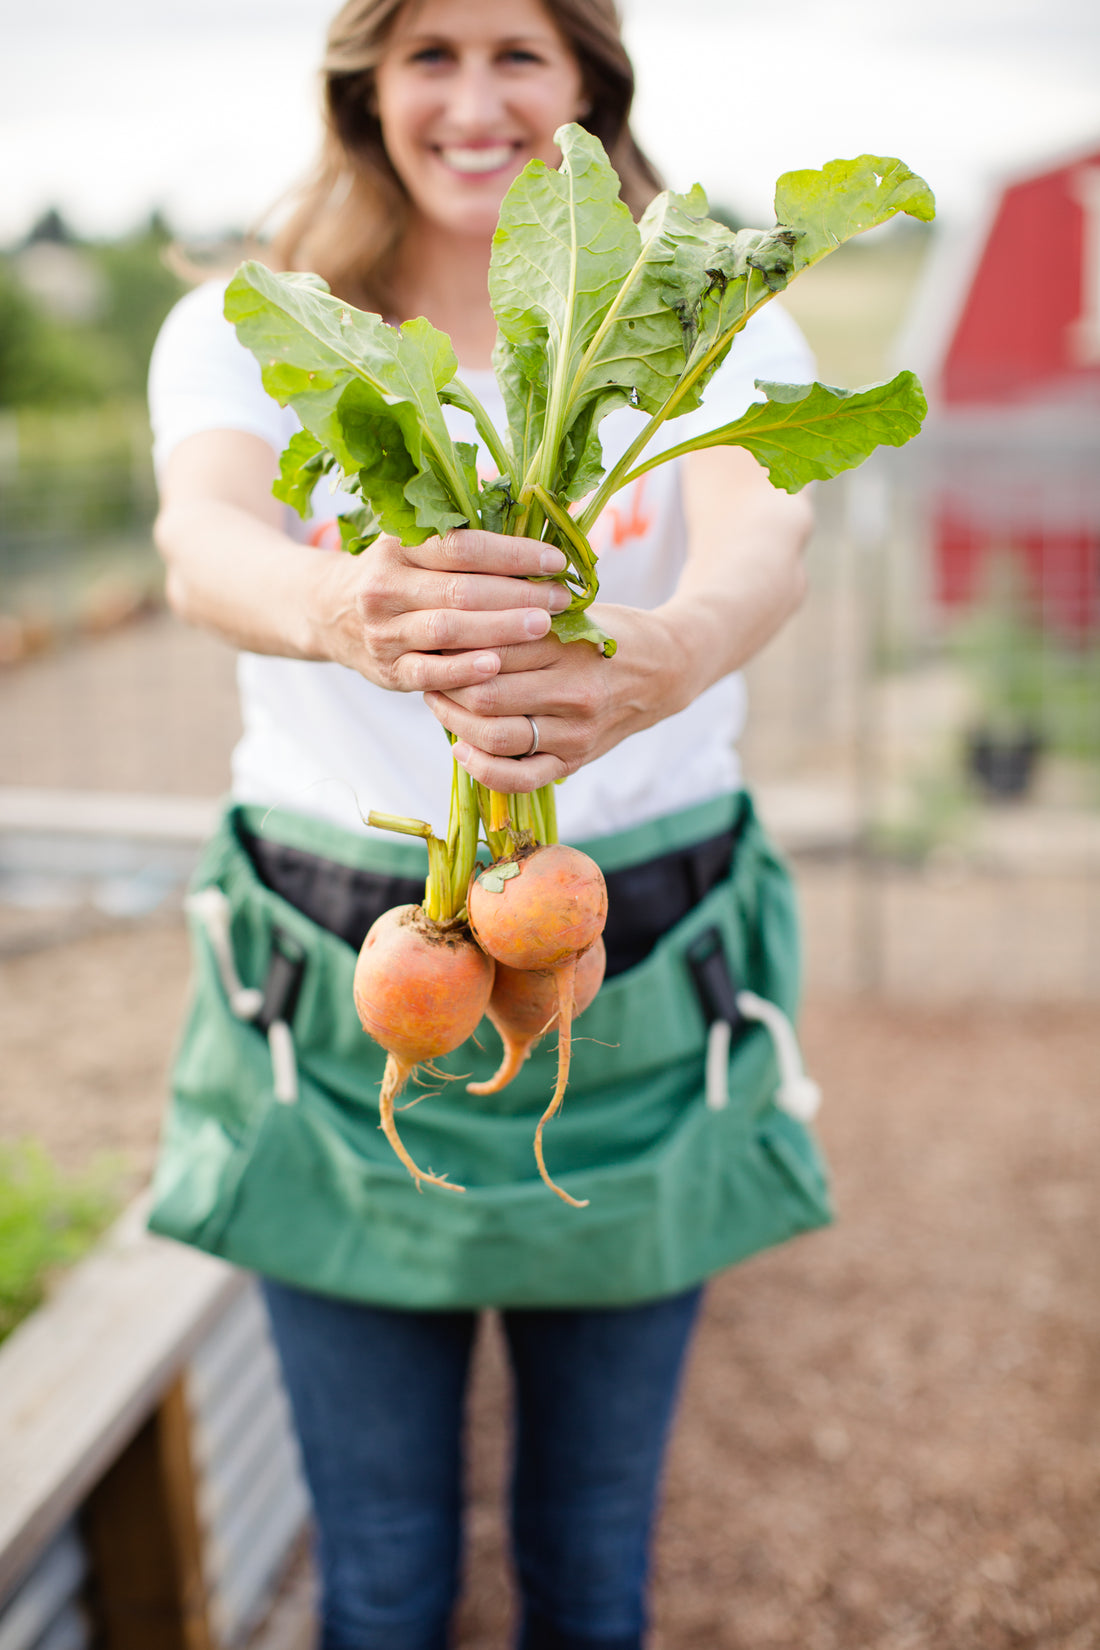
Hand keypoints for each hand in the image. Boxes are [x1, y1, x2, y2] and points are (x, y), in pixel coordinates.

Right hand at [327, 528, 570, 693]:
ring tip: (542, 627)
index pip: (462, 546)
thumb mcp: (414, 544)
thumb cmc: (397, 575)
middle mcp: (386, 587)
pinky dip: (465, 670)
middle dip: (518, 594)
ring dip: (500, 629)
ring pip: (448, 630)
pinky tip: (497, 666)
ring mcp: (384, 631)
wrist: (332, 614)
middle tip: (560, 599)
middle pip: (461, 590)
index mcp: (398, 547)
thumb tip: (532, 511)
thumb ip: (462, 533)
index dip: (513, 552)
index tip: (555, 560)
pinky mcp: (388, 670)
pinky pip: (430, 672)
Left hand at [422, 604, 683, 792]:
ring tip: (439, 704)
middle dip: (447, 686)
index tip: (434, 640)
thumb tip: (455, 621)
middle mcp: (573, 693)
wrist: (666, 669)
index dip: (453, 647)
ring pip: (495, 737)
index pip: (491, 651)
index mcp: (569, 647)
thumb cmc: (610, 632)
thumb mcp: (572, 611)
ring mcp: (575, 733)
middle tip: (429, 672)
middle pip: (485, 697)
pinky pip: (520, 779)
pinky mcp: (575, 760)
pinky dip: (482, 769)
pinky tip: (462, 749)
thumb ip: (521, 616)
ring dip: (455, 723)